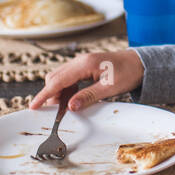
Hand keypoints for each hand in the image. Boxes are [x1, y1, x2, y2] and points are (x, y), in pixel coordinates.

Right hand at [29, 50, 144, 110]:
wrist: (141, 63)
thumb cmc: (129, 72)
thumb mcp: (110, 87)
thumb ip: (89, 96)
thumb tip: (70, 107)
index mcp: (85, 64)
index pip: (57, 81)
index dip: (44, 95)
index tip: (34, 106)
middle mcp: (80, 61)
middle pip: (55, 78)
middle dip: (50, 95)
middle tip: (54, 113)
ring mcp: (81, 62)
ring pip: (60, 78)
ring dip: (59, 93)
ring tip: (64, 109)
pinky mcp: (85, 66)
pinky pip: (69, 78)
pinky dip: (66, 89)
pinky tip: (73, 100)